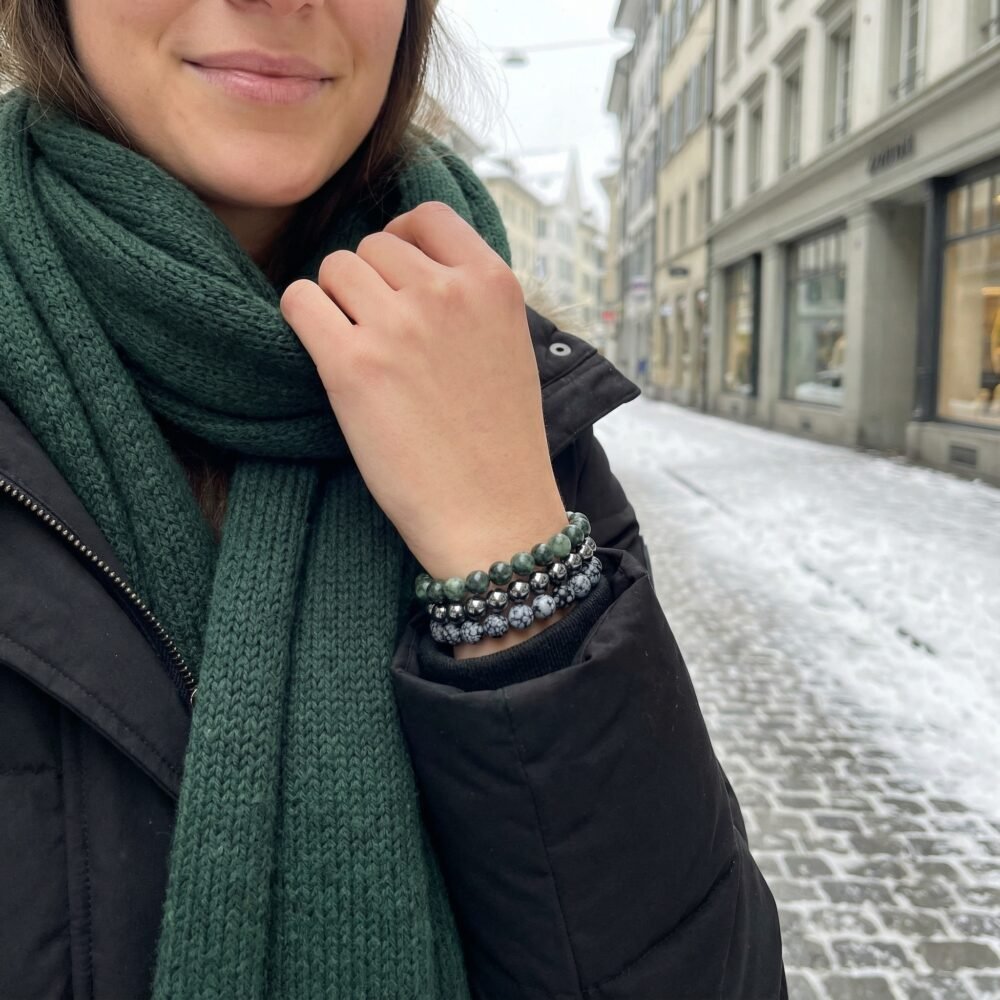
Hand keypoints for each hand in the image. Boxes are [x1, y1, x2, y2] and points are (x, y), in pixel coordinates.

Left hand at [279, 202, 567, 590]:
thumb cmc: (498, 440)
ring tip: (358, 351)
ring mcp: (399, 326)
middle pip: (372, 245)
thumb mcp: (508, 347)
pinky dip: (302, 320)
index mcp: (493, 283)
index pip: (428, 217)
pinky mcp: (352, 365)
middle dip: (368, 282)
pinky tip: (323, 353)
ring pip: (333, 269)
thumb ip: (469, 297)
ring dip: (335, 303)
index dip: (402, 240)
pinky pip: (299, 302)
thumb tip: (407, 262)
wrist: (491, 512)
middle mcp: (446, 292)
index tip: (395, 275)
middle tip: (379, 334)